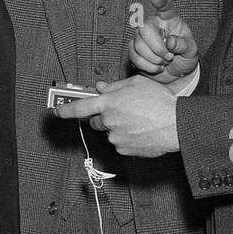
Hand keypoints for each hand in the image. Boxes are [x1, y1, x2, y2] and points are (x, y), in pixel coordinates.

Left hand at [54, 76, 179, 156]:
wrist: (176, 124)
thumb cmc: (159, 101)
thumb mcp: (136, 84)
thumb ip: (114, 86)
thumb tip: (100, 88)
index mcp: (109, 102)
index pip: (79, 107)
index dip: (65, 110)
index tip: (57, 112)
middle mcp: (109, 120)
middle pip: (95, 122)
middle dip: (103, 118)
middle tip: (122, 113)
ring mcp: (115, 137)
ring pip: (110, 133)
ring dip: (118, 128)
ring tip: (139, 122)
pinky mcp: (124, 149)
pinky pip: (120, 144)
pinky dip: (128, 139)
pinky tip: (142, 132)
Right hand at [129, 0, 198, 85]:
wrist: (177, 74)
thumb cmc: (185, 57)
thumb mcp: (191, 51)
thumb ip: (184, 45)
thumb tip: (171, 42)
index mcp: (170, 20)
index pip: (165, 8)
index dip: (160, 3)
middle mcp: (153, 25)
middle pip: (144, 28)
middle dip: (157, 47)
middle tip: (169, 57)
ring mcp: (141, 37)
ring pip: (138, 45)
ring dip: (154, 59)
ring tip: (164, 62)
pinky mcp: (134, 51)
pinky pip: (135, 57)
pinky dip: (148, 66)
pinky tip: (157, 67)